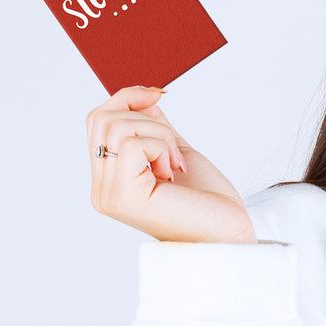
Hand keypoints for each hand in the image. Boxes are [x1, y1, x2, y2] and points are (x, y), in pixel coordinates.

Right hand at [86, 85, 256, 243]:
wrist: (229, 232)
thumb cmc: (208, 200)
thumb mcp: (173, 149)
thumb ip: (153, 126)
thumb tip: (140, 96)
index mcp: (109, 180)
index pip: (97, 121)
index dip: (126, 97)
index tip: (158, 94)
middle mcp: (102, 190)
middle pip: (102, 119)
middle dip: (147, 118)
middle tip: (173, 148)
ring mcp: (109, 196)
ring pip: (119, 128)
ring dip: (160, 135)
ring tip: (175, 164)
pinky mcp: (124, 197)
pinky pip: (132, 144)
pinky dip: (161, 147)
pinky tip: (173, 172)